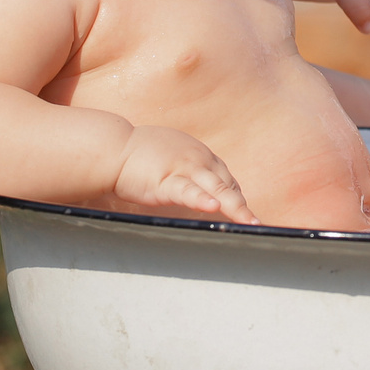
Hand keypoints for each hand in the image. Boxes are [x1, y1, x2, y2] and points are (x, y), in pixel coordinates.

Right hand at [113, 126, 258, 223]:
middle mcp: (198, 159)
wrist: (113, 147)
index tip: (244, 213)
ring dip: (235, 206)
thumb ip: (190, 169)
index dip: (236, 197)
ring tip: (248, 221)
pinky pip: (188, 191)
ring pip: (216, 188)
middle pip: (227, 185)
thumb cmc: (139, 154)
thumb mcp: (173, 154)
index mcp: (200, 154)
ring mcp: (183, 169)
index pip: (225, 179)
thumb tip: (200, 186)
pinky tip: (213, 207)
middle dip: (242, 206)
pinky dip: (201, 199)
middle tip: (255, 222)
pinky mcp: (165, 181)